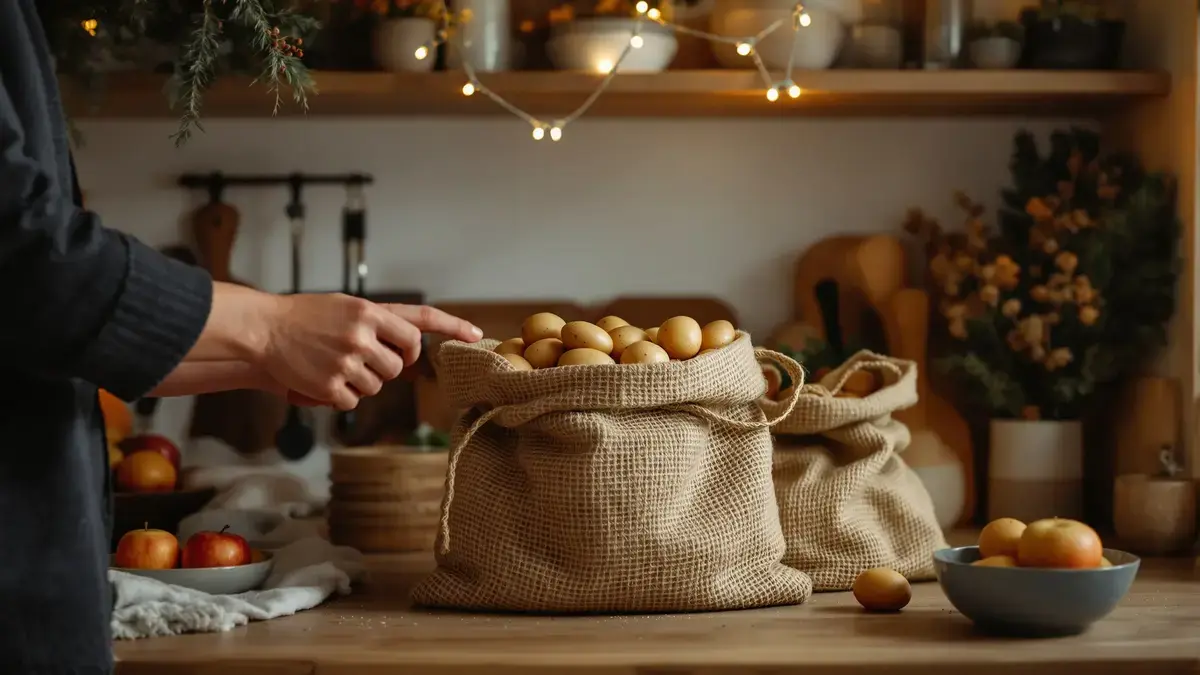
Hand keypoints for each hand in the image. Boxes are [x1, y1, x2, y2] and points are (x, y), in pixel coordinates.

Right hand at [261, 294, 481, 410]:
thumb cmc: (304, 317)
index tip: (474, 333)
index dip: (449, 327)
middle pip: (400, 365)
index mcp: (368, 311)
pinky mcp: (330, 385)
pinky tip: (322, 380)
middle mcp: (361, 335)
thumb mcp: (345, 306)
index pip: (418, 321)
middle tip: (361, 359)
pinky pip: (353, 401)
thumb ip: (378, 324)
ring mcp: (347, 361)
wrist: (263, 329)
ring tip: (334, 365)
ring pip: (378, 385)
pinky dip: (340, 397)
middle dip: (386, 367)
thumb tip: (410, 348)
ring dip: (362, 382)